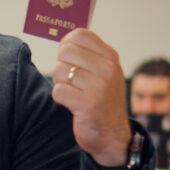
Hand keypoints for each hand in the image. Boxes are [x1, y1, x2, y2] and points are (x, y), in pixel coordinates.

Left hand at [50, 29, 130, 166]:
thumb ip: (88, 55)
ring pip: (59, 71)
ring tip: (74, 93)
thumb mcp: (104, 73)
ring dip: (60, 83)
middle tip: (71, 80)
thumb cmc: (102, 100)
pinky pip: (58, 91)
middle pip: (65, 51)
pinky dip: (60, 98)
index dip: (67, 44)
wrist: (112, 135)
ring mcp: (99, 87)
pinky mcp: (87, 104)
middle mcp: (107, 69)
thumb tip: (63, 40)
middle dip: (61, 66)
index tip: (70, 58)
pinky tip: (72, 104)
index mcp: (110, 57)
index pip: (80, 35)